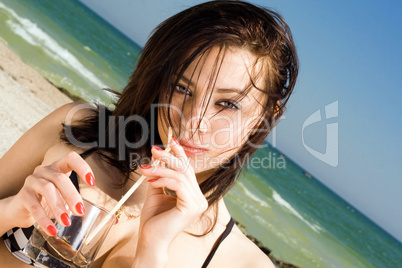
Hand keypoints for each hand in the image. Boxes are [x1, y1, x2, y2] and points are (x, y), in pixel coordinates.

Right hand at [6, 151, 94, 235]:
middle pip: (60, 178)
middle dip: (72, 195)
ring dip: (59, 207)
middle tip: (80, 211)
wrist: (19, 209)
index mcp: (57, 168)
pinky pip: (34, 207)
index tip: (92, 182)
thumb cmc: (45, 199)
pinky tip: (52, 230)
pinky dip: (44, 220)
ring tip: (66, 222)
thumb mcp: (61, 194)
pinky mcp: (22, 195)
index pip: (71, 158)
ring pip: (48, 189)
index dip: (82, 167)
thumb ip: (72, 196)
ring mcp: (32, 181)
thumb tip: (85, 210)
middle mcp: (44, 171)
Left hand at [137, 138, 207, 253]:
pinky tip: (152, 181)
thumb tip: (157, 158)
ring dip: (160, 169)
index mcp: (193, 195)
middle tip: (154, 149)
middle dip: (169, 156)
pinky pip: (178, 184)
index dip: (180, 154)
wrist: (150, 241)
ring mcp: (198, 203)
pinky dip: (163, 179)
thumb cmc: (153, 221)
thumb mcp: (156, 192)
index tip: (170, 141)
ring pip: (180, 175)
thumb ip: (159, 177)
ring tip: (145, 170)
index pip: (188, 170)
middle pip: (186, 170)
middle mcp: (199, 199)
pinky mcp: (192, 206)